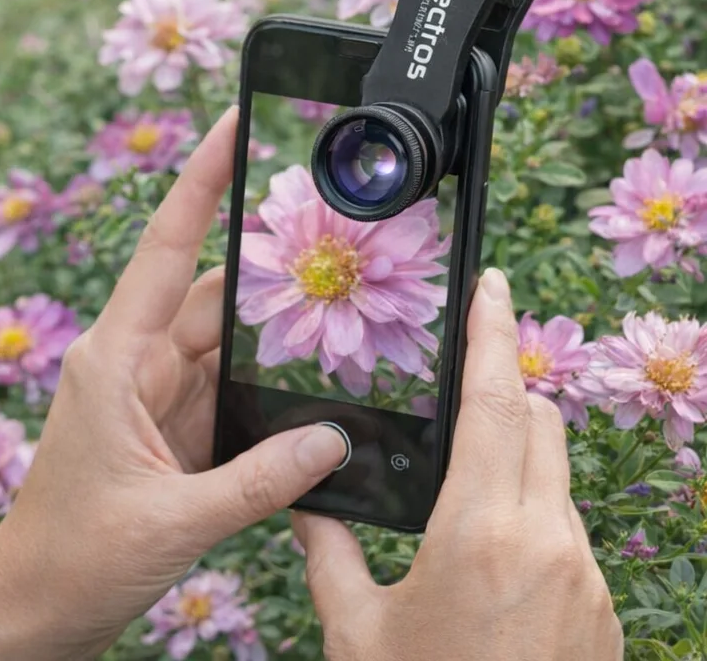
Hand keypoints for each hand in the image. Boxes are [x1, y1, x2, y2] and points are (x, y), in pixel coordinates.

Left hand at [0, 107, 348, 658]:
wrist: (29, 614)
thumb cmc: (72, 561)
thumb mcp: (174, 521)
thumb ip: (261, 481)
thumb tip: (333, 439)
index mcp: (115, 358)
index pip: (165, 246)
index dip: (202, 179)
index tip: (234, 123)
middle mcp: (133, 362)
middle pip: (211, 294)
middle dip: (270, 270)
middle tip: (334, 238)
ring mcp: (153, 395)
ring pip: (224, 342)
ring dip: (271, 336)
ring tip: (338, 315)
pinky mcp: (169, 428)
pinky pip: (226, 388)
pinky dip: (263, 386)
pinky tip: (308, 388)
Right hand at [292, 268, 622, 660]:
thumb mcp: (355, 631)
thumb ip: (326, 551)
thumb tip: (304, 499)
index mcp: (481, 530)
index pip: (495, 399)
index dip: (493, 331)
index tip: (492, 282)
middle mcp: (549, 541)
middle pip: (538, 419)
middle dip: (503, 386)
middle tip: (461, 380)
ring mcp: (586, 577)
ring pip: (556, 472)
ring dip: (517, 454)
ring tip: (463, 488)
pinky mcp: (604, 611)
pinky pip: (569, 527)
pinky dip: (534, 511)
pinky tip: (490, 559)